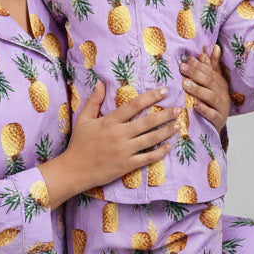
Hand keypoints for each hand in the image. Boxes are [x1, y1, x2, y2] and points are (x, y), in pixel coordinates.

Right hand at [38, 83, 178, 207]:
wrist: (74, 170)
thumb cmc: (79, 144)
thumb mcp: (83, 119)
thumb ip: (94, 100)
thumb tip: (101, 82)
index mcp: (110, 121)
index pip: (134, 105)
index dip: (151, 97)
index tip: (164, 91)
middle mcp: (119, 135)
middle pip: (148, 122)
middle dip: (166, 114)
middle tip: (179, 108)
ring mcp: (124, 151)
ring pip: (151, 139)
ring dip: (166, 131)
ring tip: (178, 125)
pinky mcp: (127, 165)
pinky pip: (148, 158)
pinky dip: (161, 152)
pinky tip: (169, 146)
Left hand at [180, 45, 229, 132]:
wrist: (216, 126)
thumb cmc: (212, 102)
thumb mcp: (213, 83)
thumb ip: (212, 66)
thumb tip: (214, 46)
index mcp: (220, 83)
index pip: (210, 72)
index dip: (199, 65)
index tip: (187, 60)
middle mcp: (222, 94)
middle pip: (210, 81)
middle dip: (196, 74)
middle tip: (182, 68)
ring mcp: (221, 107)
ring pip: (211, 96)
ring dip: (198, 89)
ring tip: (185, 84)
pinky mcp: (218, 120)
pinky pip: (212, 114)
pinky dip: (204, 109)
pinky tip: (195, 104)